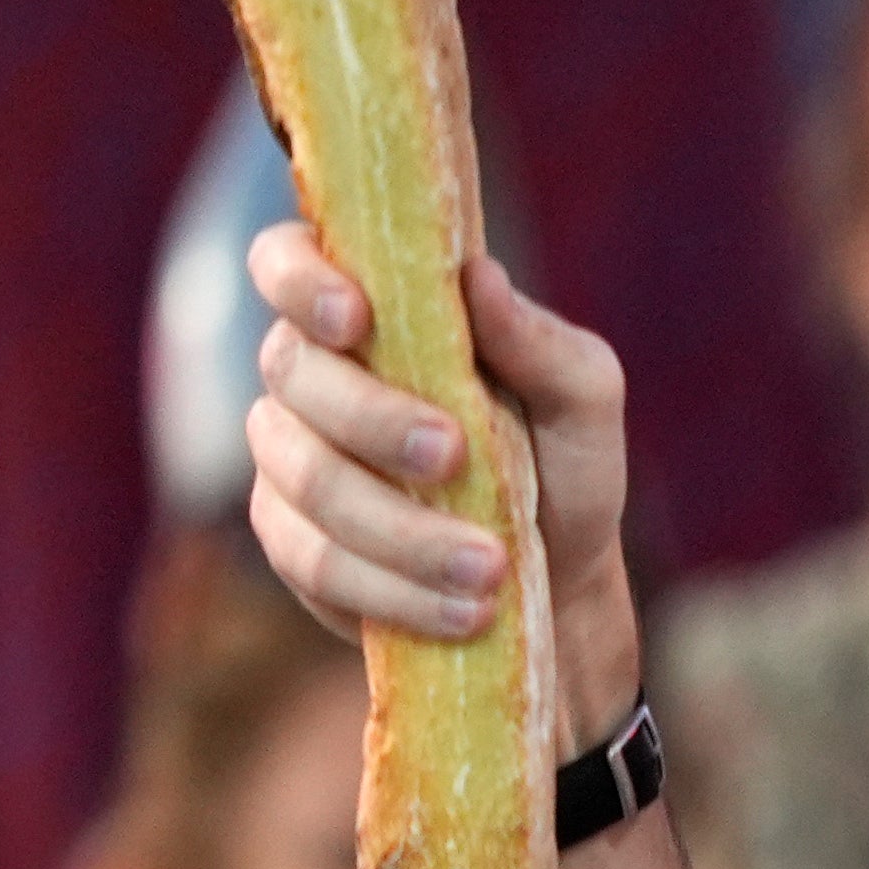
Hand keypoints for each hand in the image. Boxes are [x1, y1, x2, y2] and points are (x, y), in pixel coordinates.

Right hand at [246, 235, 641, 743]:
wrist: (558, 581)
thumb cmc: (564, 464)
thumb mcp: (581, 399)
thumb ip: (536, 340)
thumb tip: (478, 276)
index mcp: (374, 313)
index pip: (286, 259)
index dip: (301, 279)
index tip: (357, 318)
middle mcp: (313, 375)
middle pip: (292, 371)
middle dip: (375, 419)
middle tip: (455, 457)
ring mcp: (291, 458)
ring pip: (305, 478)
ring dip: (402, 528)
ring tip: (488, 567)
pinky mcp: (293, 541)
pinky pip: (316, 561)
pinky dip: (395, 589)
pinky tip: (459, 610)